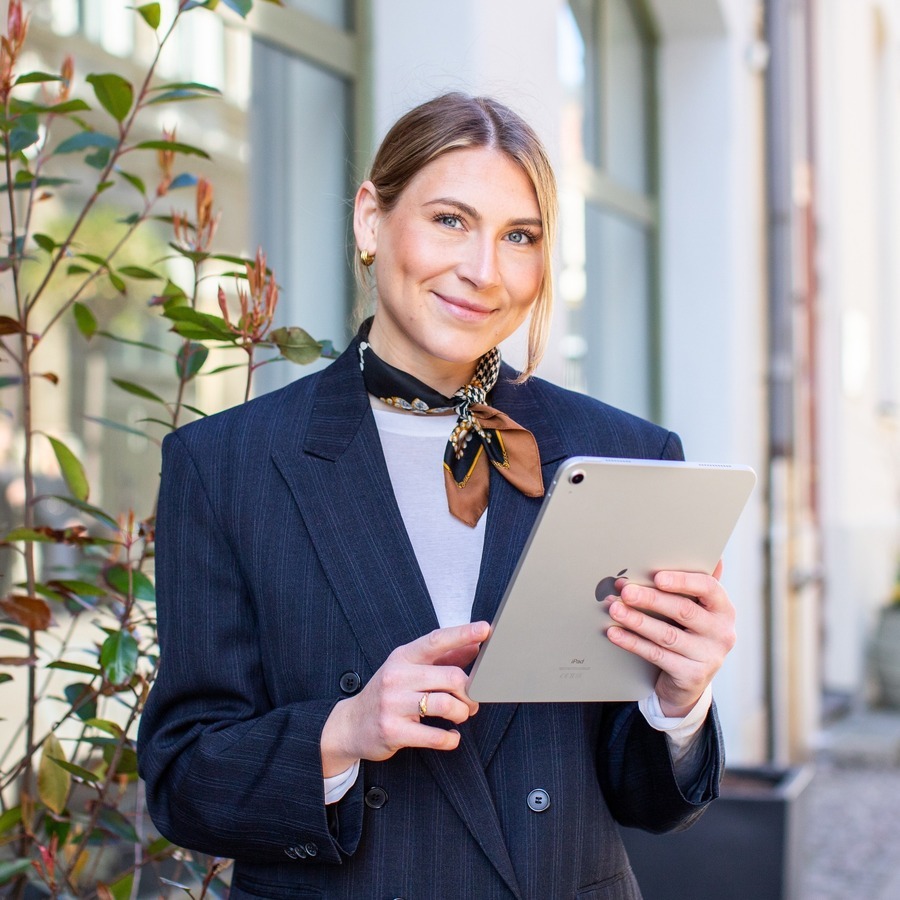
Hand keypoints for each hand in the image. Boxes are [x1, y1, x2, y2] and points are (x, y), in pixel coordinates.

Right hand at [320, 621, 488, 776]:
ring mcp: (393, 704)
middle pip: (451, 677)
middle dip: (470, 692)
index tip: (485, 629)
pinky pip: (435, 736)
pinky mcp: (393, 731)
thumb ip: (442, 658)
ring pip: (446, 705)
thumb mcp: (409, 669)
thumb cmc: (387, 693)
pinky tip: (451, 736)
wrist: (349, 724)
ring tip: (461, 715)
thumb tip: (474, 646)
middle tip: (472, 701)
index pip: (436, 640)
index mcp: (403, 657)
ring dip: (462, 713)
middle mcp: (397, 676)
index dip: (462, 634)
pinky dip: (450, 739)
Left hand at [606, 561, 734, 717]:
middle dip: (650, 599)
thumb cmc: (690, 632)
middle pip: (683, 611)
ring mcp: (709, 656)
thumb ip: (693, 584)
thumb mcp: (697, 609)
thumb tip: (705, 553)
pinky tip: (614, 633)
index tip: (657, 576)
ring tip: (614, 609)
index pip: (709, 588)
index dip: (682, 581)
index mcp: (724, 608)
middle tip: (625, 590)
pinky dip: (632, 642)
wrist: (690, 680)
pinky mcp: (692, 676)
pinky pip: (656, 655)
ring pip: (667, 634)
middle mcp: (722, 632)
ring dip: (637, 620)